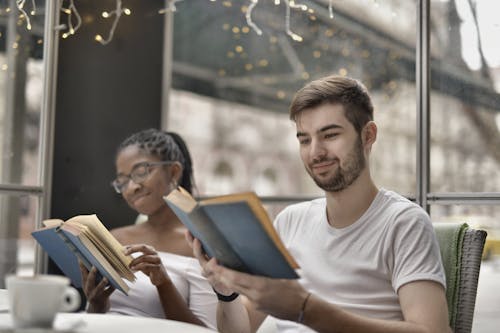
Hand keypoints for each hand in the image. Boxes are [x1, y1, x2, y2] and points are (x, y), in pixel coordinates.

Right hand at [80, 262, 114, 312]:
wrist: (98, 309)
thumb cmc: (95, 293)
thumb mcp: (90, 285)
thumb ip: (90, 275)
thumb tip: (93, 261)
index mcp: (85, 284)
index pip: (83, 274)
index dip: (82, 266)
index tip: (81, 258)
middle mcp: (89, 290)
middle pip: (89, 281)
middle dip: (92, 274)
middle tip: (94, 267)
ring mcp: (96, 295)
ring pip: (99, 288)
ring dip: (102, 283)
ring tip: (106, 278)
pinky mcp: (103, 298)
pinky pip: (109, 292)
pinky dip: (113, 287)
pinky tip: (117, 283)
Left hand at [124, 244, 170, 286]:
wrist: (161, 279)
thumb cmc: (150, 269)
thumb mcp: (143, 262)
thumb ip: (136, 258)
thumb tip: (123, 255)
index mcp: (151, 250)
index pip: (140, 245)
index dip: (131, 247)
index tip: (122, 250)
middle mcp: (154, 253)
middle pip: (143, 247)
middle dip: (132, 249)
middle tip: (124, 254)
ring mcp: (157, 260)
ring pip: (144, 257)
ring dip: (134, 261)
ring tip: (129, 266)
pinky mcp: (157, 267)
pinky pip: (146, 265)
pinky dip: (138, 267)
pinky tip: (133, 269)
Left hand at [185, 231, 307, 320]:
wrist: (301, 309)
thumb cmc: (295, 289)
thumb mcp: (283, 272)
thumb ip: (271, 261)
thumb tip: (266, 245)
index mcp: (261, 285)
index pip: (236, 278)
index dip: (223, 271)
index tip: (214, 263)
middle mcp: (255, 295)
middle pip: (232, 285)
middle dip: (220, 275)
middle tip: (210, 265)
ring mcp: (255, 302)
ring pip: (236, 290)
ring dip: (226, 281)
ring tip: (217, 271)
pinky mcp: (257, 306)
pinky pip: (244, 294)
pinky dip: (237, 286)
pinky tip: (233, 280)